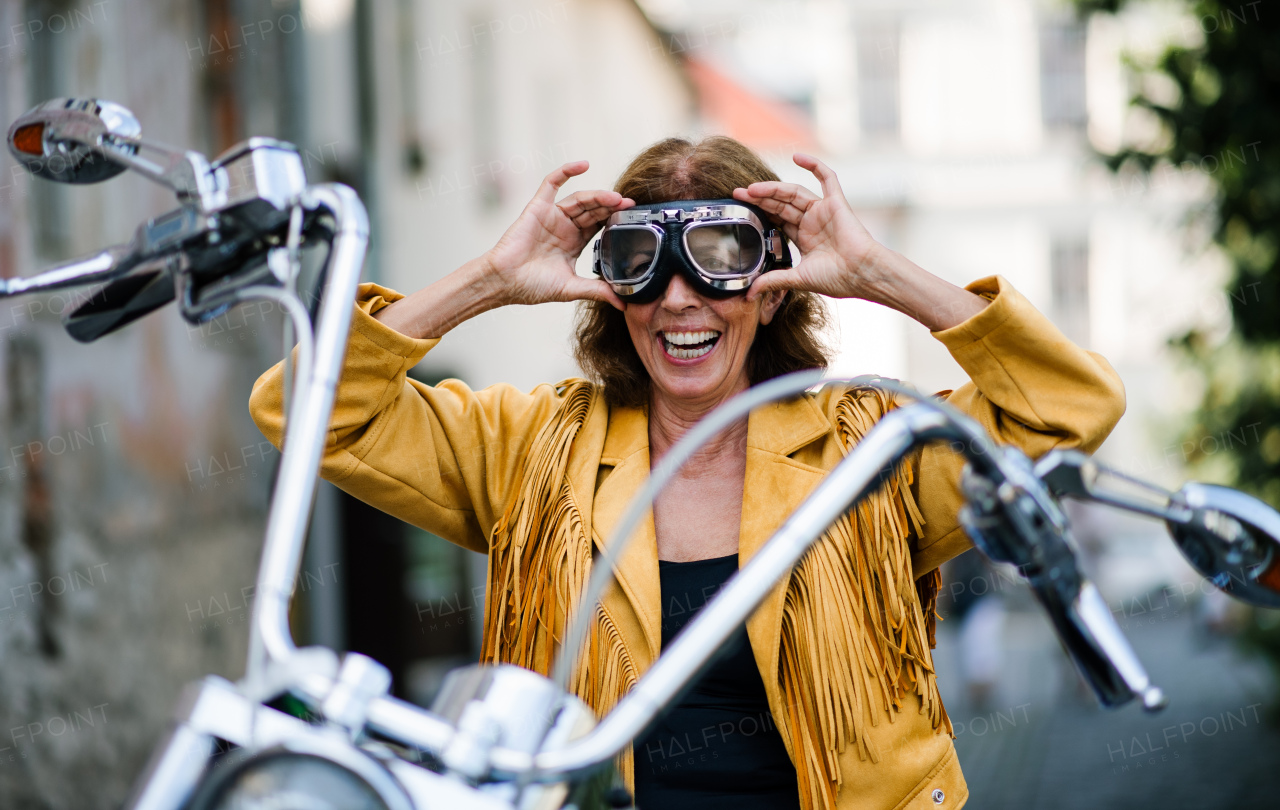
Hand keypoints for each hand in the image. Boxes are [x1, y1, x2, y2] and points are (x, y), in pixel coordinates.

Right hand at [481, 160, 632, 309]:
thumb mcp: (571, 288)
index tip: (633, 218)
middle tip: (629, 205)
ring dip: (597, 196)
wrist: (504, 282)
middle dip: (611, 206)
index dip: (615, 219)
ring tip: (615, 197)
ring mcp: (553, 216)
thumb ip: (597, 290)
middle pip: (593, 210)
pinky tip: (583, 165)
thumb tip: (623, 303)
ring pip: (580, 199)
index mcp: (575, 243)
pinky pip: (552, 183)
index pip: (600, 225)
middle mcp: (566, 227)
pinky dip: (566, 171)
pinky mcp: (538, 207)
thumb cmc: (532, 286)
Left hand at [732, 153, 881, 302]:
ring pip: (794, 192)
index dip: (759, 213)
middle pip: (781, 204)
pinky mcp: (836, 202)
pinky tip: (797, 157)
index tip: (740, 210)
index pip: (777, 219)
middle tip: (738, 194)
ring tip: (752, 189)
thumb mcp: (798, 279)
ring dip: (773, 188)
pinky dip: (814, 165)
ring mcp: (823, 210)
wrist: (862, 274)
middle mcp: (812, 221)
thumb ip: (773, 281)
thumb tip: (749, 294)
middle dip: (759, 199)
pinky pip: (827, 177)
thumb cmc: (838, 278)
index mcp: (804, 237)